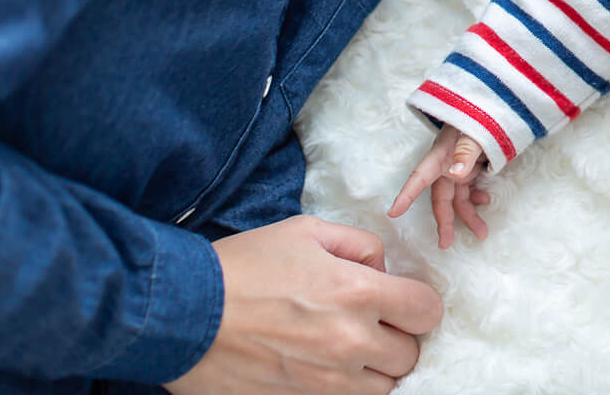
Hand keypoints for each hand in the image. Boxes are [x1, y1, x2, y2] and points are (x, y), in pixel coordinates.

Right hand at [164, 216, 441, 394]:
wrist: (182, 313)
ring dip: (374, 370)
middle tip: (372, 325)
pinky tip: (323, 369)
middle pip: (410, 356)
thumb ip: (358, 245)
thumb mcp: (306, 231)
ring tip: (348, 350)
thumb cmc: (243, 266)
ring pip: (383, 388)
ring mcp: (325, 381)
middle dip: (398, 338)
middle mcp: (350, 342)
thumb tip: (381, 267)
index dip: (418, 304)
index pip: (427, 311)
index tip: (400, 300)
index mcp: (358, 293)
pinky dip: (343, 389)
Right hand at [388, 125, 490, 249]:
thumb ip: (466, 151)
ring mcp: (458, 168)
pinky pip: (469, 190)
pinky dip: (476, 199)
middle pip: (441, 198)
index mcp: (440, 156)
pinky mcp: (470, 169)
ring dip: (468, 215)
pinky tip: (485, 202)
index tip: (393, 212)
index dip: (406, 195)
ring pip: (458, 198)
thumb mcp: (474, 131)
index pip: (419, 178)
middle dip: (444, 221)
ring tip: (482, 233)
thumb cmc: (478, 116)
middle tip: (445, 244)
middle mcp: (445, 165)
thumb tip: (456, 174)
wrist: (493, 107)